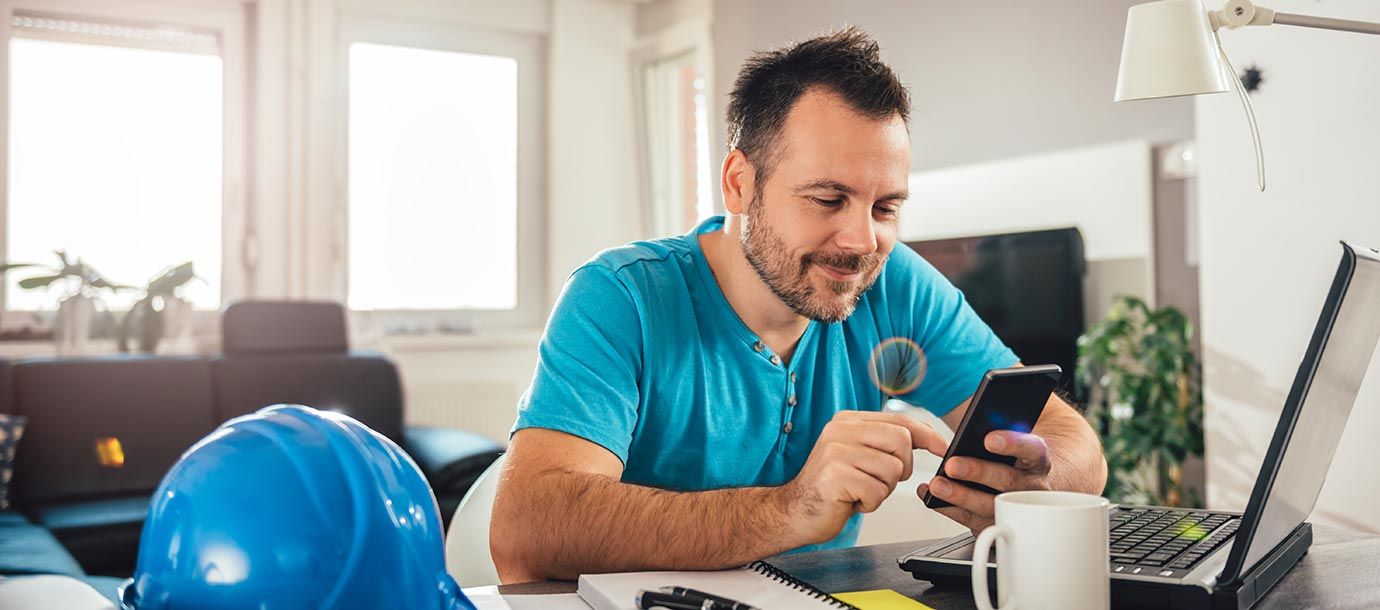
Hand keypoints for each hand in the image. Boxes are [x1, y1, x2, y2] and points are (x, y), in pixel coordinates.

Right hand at [781, 410, 948, 545]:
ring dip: (883, 489)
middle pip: (901, 441)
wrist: (795, 512)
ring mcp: (836, 452)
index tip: (942, 447)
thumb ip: (885, 442)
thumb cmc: (832, 487)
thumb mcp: (860, 455)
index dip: (926, 434)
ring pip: (892, 469)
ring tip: (860, 490)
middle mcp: (840, 431)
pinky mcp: (835, 476)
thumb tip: (929, 437)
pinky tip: (852, 501)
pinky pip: (877, 491)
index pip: (899, 420)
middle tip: (880, 480)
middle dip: (901, 467)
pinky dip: (870, 503)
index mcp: (847, 420)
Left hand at [917, 430, 1051, 533]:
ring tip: (936, 485)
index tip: (989, 439)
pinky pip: (973, 520)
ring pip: (989, 504)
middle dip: (977, 472)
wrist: (1024, 489)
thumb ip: (998, 433)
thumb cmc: (1012, 460)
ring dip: (960, 496)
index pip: (1032, 449)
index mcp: (1038, 460)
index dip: (1012, 444)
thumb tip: (974, 425)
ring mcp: (1016, 509)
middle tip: (952, 465)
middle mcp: (1031, 486)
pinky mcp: (998, 523)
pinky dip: (948, 509)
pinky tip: (930, 496)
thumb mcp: (1012, 444)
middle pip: (1007, 480)